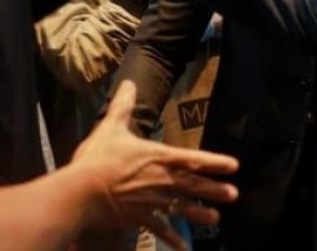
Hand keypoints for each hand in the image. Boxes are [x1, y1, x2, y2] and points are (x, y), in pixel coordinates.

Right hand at [71, 81, 237, 248]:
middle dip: (214, 190)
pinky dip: (172, 238)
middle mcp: (160, 180)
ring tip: (216, 218)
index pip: (193, 159)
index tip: (233, 166)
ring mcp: (151, 201)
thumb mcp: (111, 127)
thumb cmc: (98, 158)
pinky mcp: (139, 217)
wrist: (83, 191)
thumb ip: (122, 106)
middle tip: (233, 194)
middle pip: (193, 186)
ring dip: (199, 213)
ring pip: (181, 208)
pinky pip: (160, 229)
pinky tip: (183, 248)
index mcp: (158, 157)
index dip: (214, 162)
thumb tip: (128, 82)